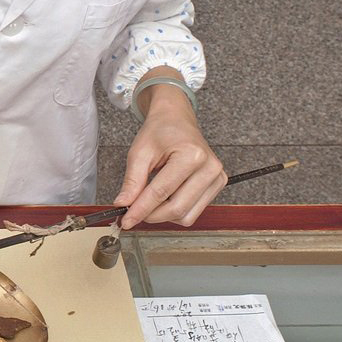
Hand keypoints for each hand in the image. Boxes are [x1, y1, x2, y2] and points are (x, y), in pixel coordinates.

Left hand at [116, 84, 225, 228]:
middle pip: (177, 209)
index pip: (161, 193)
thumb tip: (123, 205)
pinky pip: (194, 212)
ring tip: (150, 200)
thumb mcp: (140, 152)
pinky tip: (165, 198)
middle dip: (151, 215)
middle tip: (133, 212)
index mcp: (191, 155)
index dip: (140, 210)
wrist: (177, 120)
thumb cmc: (160, 131)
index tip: (126, 221)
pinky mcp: (218, 185)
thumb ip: (132, 181)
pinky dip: (175, 211)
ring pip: (186, 216)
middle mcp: (209, 167)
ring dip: (163, 215)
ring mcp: (217, 177)